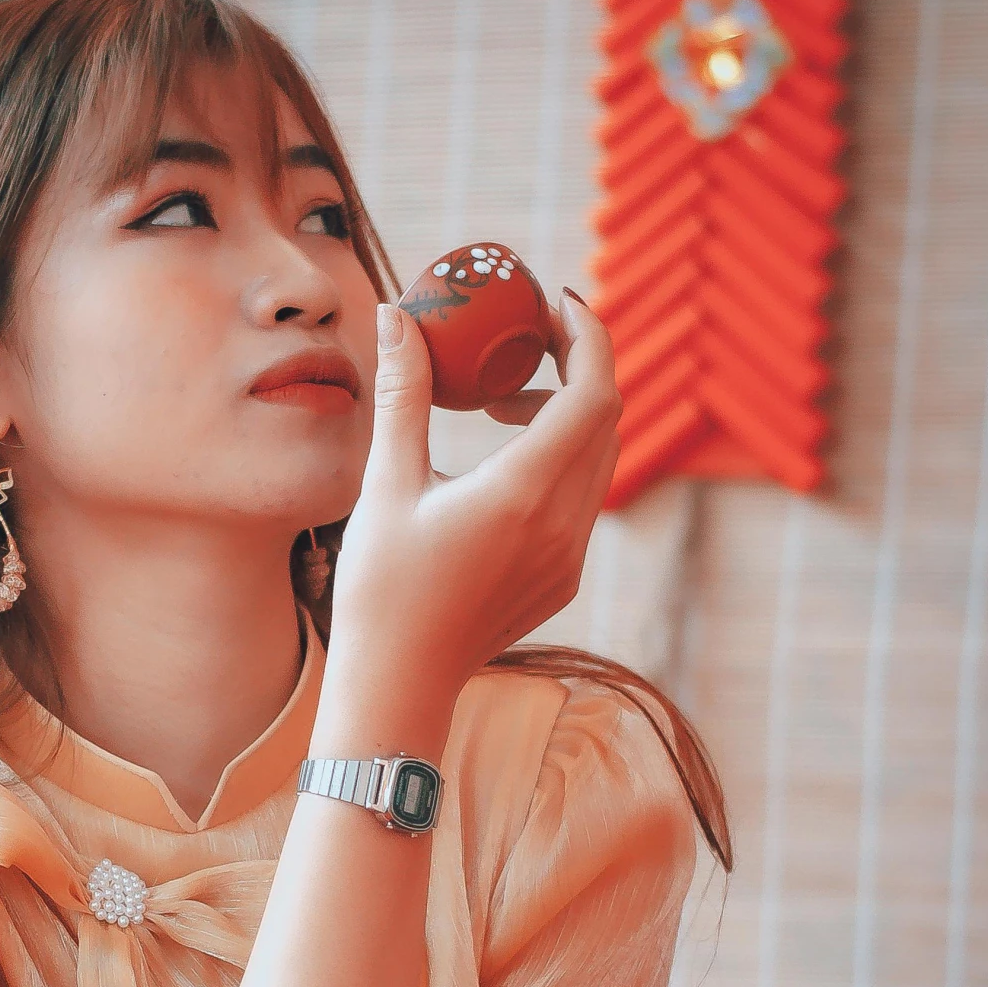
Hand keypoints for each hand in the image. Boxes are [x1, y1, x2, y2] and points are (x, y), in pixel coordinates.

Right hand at [328, 290, 619, 707]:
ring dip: (564, 414)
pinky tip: (501, 463)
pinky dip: (559, 459)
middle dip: (573, 366)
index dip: (587, 336)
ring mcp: (569, 556)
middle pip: (605, 418)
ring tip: (497, 404)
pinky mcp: (562, 578)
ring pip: (598, 458)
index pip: (594, 393)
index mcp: (524, 494)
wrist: (398, 683)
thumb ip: (403, 397)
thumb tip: (397, 317)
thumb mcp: (386, 485)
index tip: (554, 303)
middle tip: (521, 340)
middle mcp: (563, 524)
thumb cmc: (382, 589)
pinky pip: (583, 498)